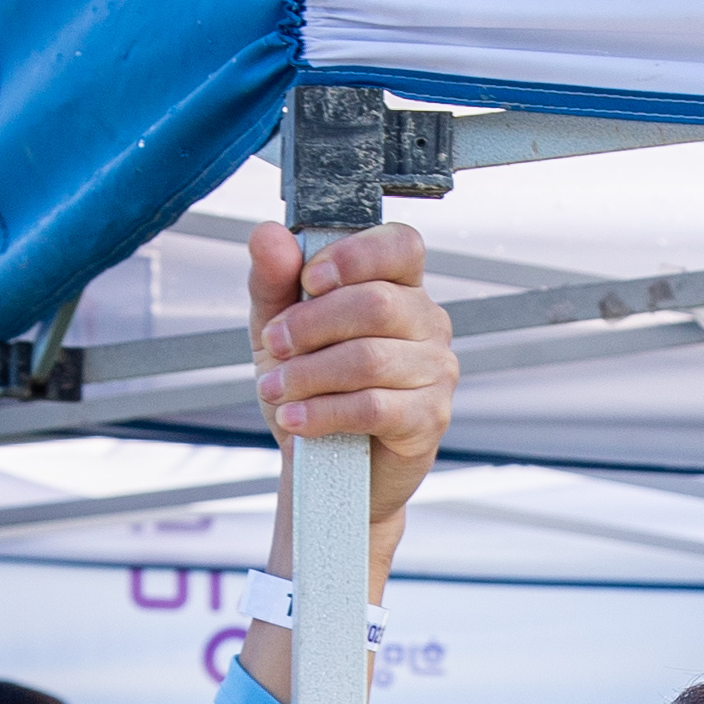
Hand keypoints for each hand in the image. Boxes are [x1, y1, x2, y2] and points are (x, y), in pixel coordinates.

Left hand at [232, 220, 453, 703]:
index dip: (356, 255)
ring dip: (310, 374)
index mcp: (399, 287)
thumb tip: (267, 235)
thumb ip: (274, 281)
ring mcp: (436, 371)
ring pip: (372, 359)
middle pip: (378, 303)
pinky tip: (295, 419)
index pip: (401, 244)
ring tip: (275, 390)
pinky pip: (376, 407)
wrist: (323, 468)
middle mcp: (428, 323)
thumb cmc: (311, 389)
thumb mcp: (279, 329)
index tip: (308, 280)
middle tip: (273, 345)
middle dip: (312, 324)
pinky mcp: (430, 419)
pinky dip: (326, 412)